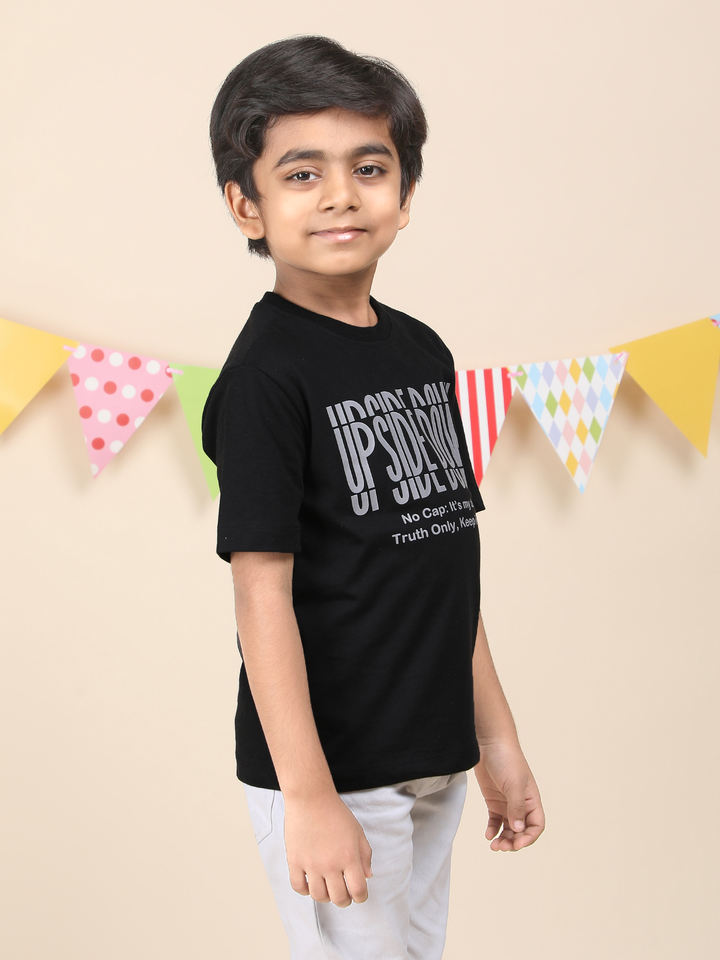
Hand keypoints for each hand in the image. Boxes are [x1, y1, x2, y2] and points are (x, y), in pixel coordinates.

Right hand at [283, 791, 373, 905]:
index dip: (361, 897)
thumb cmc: (336, 813)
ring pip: (318, 896)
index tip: (359, 894)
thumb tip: (367, 877)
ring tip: (327, 887)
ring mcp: (311, 864)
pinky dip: (305, 890)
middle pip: (339, 898)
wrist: (311, 798)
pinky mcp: (295, 861)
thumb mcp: (358, 832)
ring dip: (325, 896)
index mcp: (349, 857)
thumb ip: (365, 856)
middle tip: (343, 893)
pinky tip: (310, 882)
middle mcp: (330, 864)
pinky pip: (298, 887)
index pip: (358, 891)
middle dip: (344, 900)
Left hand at [473, 738, 544, 850]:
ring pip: (508, 828)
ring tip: (494, 846)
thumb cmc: (506, 759)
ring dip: (503, 839)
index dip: (529, 837)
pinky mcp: (493, 800)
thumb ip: (516, 807)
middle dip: (513, 841)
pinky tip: (488, 835)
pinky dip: (492, 829)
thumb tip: (518, 829)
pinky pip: (495, 820)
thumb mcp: (514, 784)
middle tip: (502, 847)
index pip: (536, 825)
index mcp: (531, 800)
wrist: (489, 743)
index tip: (517, 843)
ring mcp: (506, 802)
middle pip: (521, 830)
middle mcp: (520, 804)